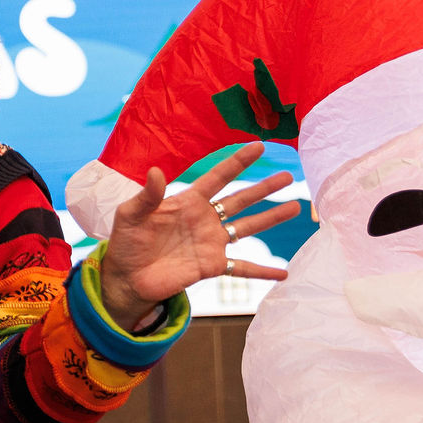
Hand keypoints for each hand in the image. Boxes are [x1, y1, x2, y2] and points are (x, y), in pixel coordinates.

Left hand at [98, 141, 302, 326]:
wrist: (127, 276)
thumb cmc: (127, 241)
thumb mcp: (131, 214)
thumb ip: (147, 195)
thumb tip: (156, 171)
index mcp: (188, 202)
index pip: (217, 177)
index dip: (238, 162)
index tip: (259, 146)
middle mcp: (205, 220)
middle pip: (240, 199)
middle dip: (265, 188)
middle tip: (288, 176)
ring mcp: (211, 243)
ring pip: (248, 227)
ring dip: (271, 219)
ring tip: (296, 208)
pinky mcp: (212, 266)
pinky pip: (243, 268)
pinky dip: (263, 272)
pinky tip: (284, 274)